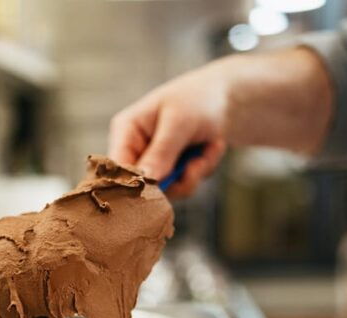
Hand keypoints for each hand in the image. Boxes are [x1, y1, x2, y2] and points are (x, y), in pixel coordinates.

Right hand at [108, 63, 228, 197]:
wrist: (228, 97)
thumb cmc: (197, 99)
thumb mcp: (179, 123)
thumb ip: (161, 152)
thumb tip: (144, 181)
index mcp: (127, 131)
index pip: (117, 169)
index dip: (134, 184)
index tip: (161, 187)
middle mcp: (137, 150)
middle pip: (143, 186)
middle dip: (176, 178)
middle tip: (198, 163)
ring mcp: (156, 162)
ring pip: (168, 191)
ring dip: (195, 173)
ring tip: (210, 147)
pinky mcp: (174, 171)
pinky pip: (185, 185)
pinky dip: (204, 168)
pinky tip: (212, 146)